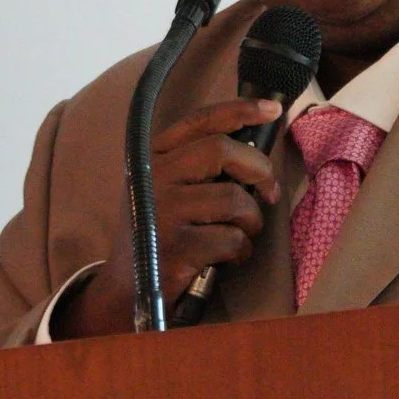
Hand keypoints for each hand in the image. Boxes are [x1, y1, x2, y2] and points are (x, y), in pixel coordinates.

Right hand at [50, 97, 282, 338]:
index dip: (240, 111)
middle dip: (259, 169)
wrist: (126, 288)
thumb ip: (198, 164)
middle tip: (269, 191)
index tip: (272, 110)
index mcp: (153, 157)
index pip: (200, 121)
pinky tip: (229, 257)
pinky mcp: (177, 246)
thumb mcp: (165, 188)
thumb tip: (256, 147)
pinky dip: (242, 250)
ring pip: (234, 199)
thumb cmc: (159, 232)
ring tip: (242, 233)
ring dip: (252, 220)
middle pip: (222, 151)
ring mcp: (164, 211)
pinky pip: (232, 238)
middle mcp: (154, 177)